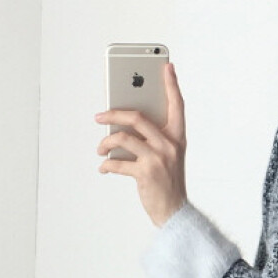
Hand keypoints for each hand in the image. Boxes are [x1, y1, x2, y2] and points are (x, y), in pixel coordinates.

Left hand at [95, 62, 186, 226]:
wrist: (174, 212)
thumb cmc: (168, 182)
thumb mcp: (168, 156)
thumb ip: (153, 138)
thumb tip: (122, 126)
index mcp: (177, 138)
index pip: (177, 105)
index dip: (172, 85)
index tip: (166, 66)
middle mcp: (169, 145)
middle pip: (137, 117)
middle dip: (113, 114)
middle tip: (99, 117)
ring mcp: (158, 159)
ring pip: (123, 138)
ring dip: (105, 143)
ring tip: (100, 149)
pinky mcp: (145, 173)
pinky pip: (117, 162)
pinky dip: (106, 165)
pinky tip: (104, 167)